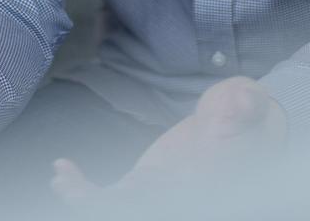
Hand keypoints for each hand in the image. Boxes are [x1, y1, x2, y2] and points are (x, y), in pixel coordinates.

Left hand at [51, 77, 286, 205]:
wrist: (238, 118)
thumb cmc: (246, 110)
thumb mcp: (248, 101)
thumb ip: (245, 104)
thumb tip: (240, 105)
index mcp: (211, 179)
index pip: (180, 195)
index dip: (152, 194)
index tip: (134, 184)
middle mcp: (184, 193)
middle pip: (141, 208)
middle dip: (106, 205)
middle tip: (75, 192)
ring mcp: (161, 191)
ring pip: (121, 206)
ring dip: (87, 199)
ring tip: (61, 181)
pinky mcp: (144, 183)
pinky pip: (111, 195)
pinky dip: (84, 187)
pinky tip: (62, 170)